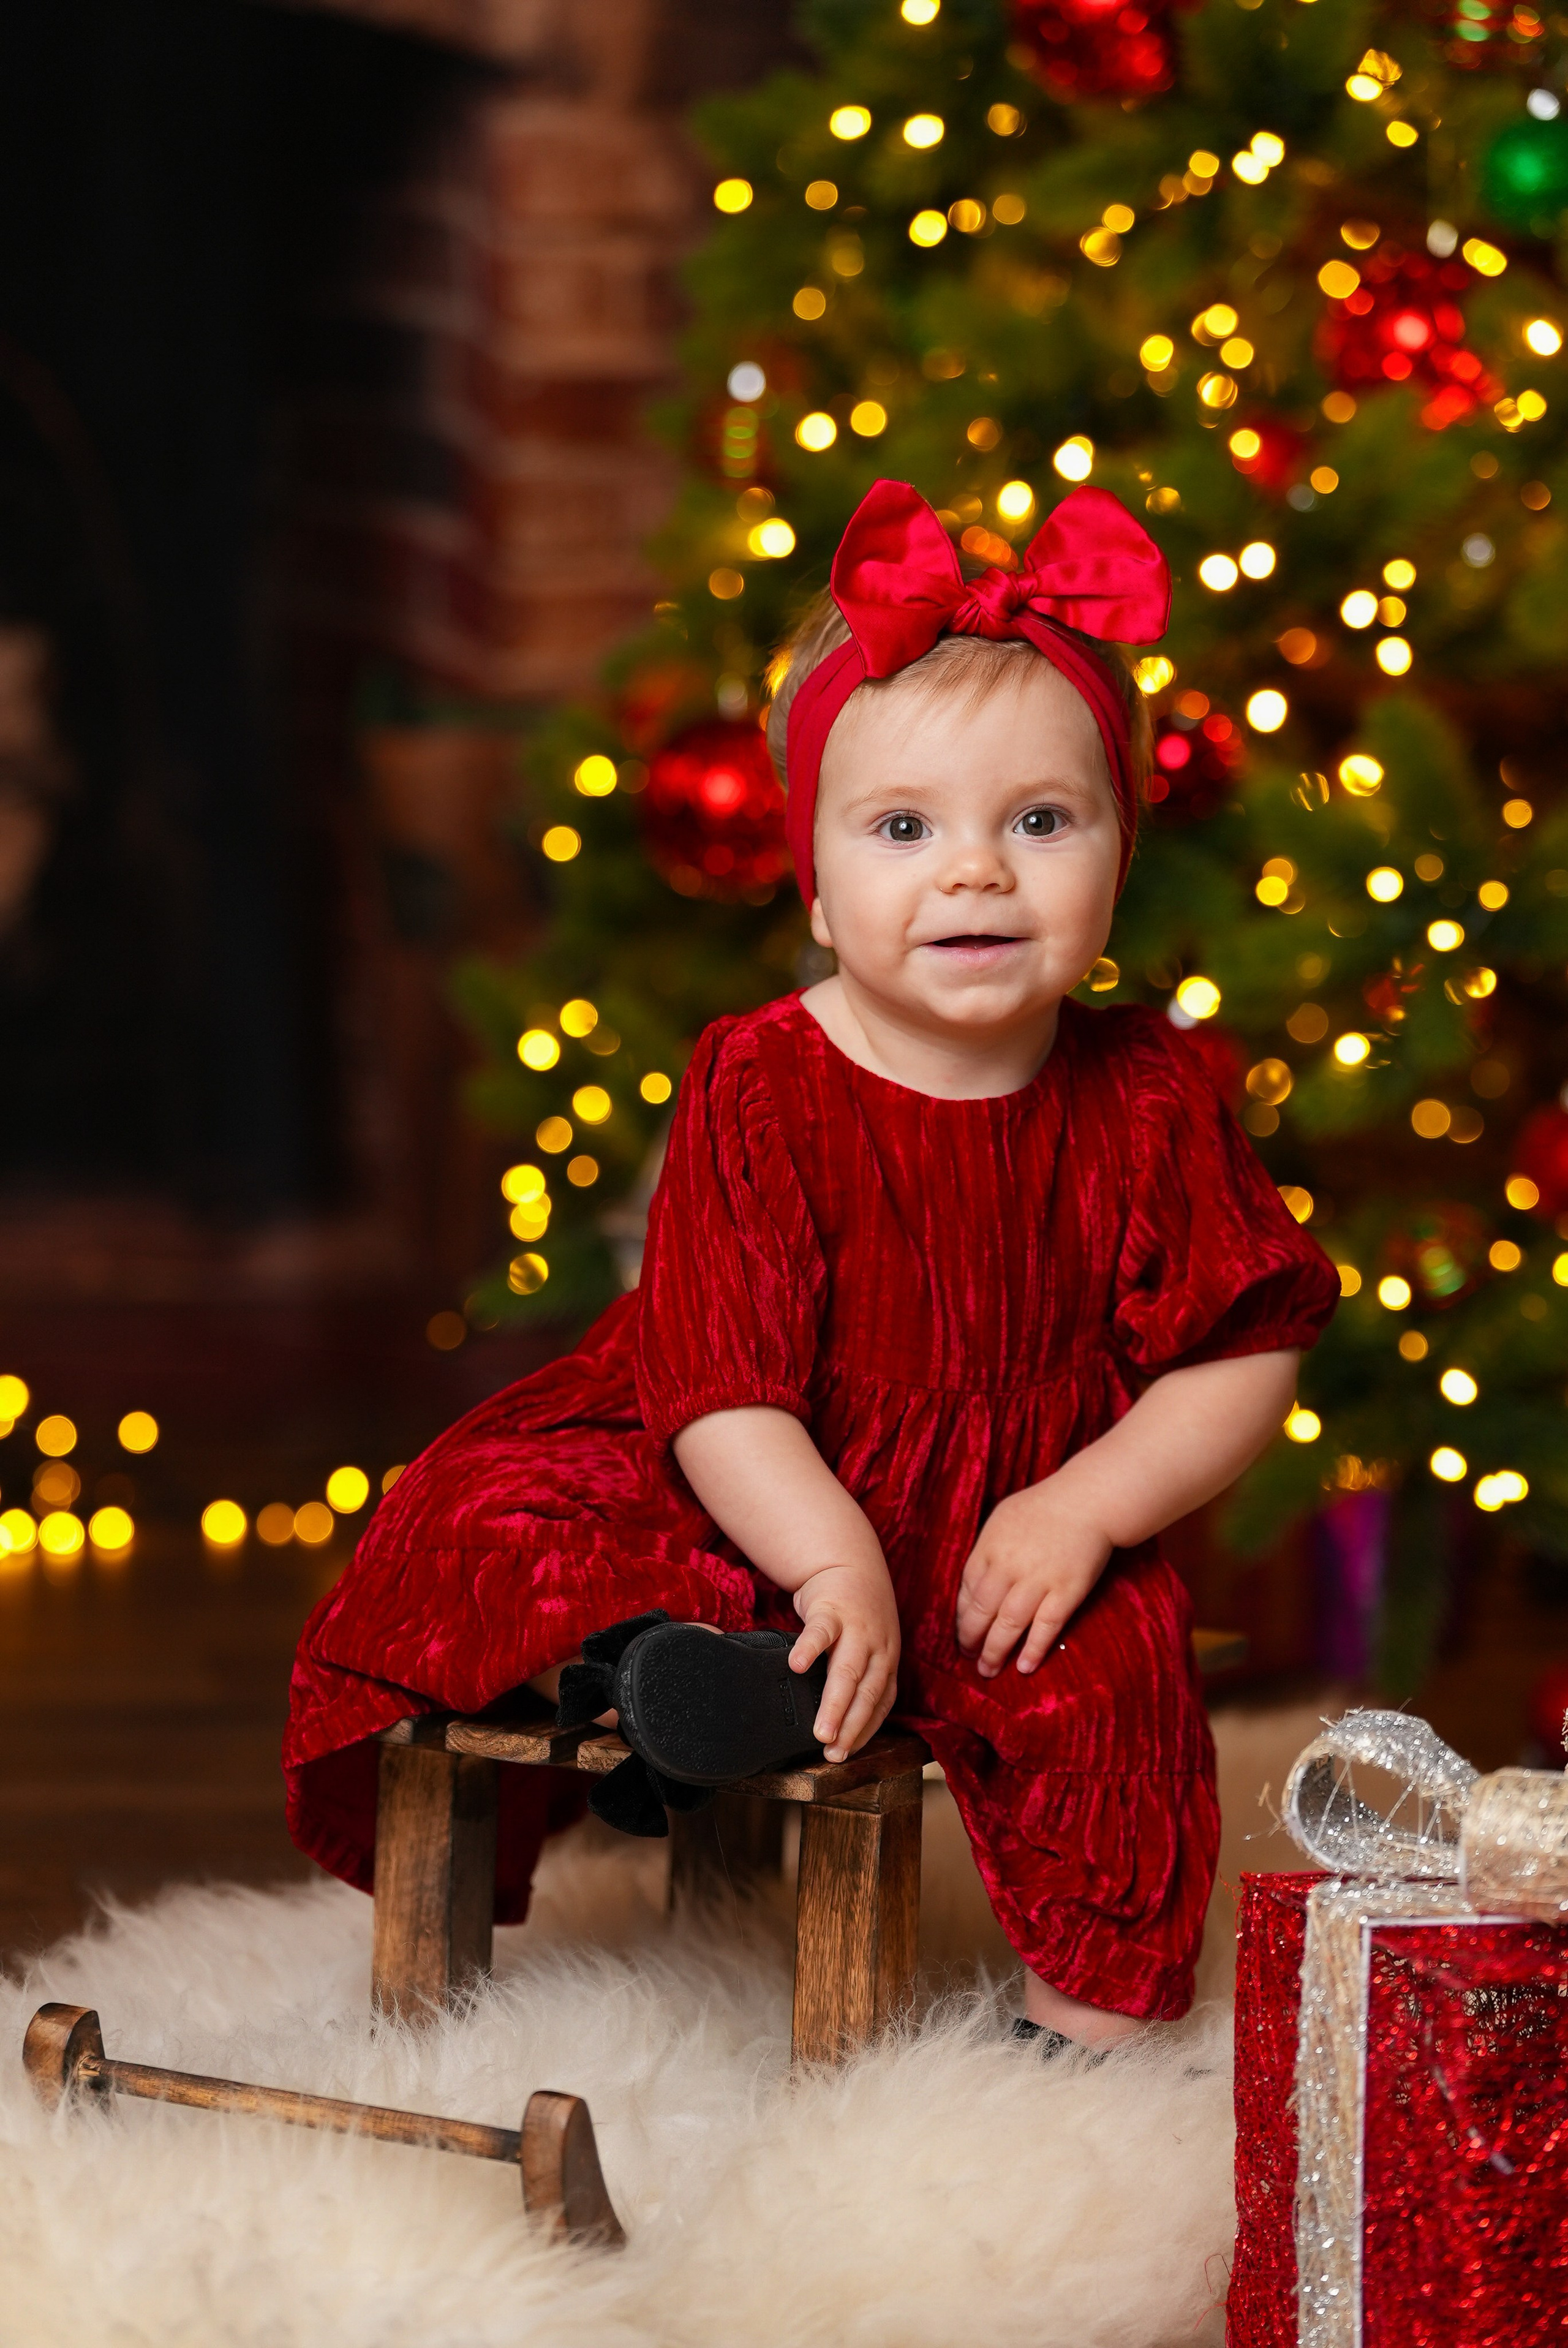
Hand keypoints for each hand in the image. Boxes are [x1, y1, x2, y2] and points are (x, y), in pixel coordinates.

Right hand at [790, 1561, 900, 1762]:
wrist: (851, 1564)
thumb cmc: (857, 1618)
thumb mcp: (869, 1649)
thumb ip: (858, 1681)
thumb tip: (836, 1726)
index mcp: (886, 1662)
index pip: (880, 1704)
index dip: (864, 1731)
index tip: (846, 1755)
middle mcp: (878, 1648)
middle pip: (867, 1693)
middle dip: (851, 1726)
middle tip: (834, 1753)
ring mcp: (857, 1628)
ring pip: (848, 1671)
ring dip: (835, 1704)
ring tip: (819, 1731)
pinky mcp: (831, 1609)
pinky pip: (821, 1631)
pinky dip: (810, 1648)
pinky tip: (796, 1665)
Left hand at [954, 1481, 1113, 1677]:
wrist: (1087, 1501)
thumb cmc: (1042, 1507)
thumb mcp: (1002, 1519)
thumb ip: (986, 1550)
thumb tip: (972, 1583)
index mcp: (989, 1547)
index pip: (967, 1590)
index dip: (962, 1616)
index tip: (962, 1632)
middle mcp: (1009, 1566)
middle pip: (982, 1612)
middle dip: (971, 1639)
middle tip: (968, 1657)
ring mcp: (1039, 1580)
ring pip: (1009, 1624)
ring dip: (995, 1651)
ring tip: (988, 1670)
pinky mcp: (1066, 1592)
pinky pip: (1046, 1627)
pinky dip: (1033, 1649)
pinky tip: (1024, 1667)